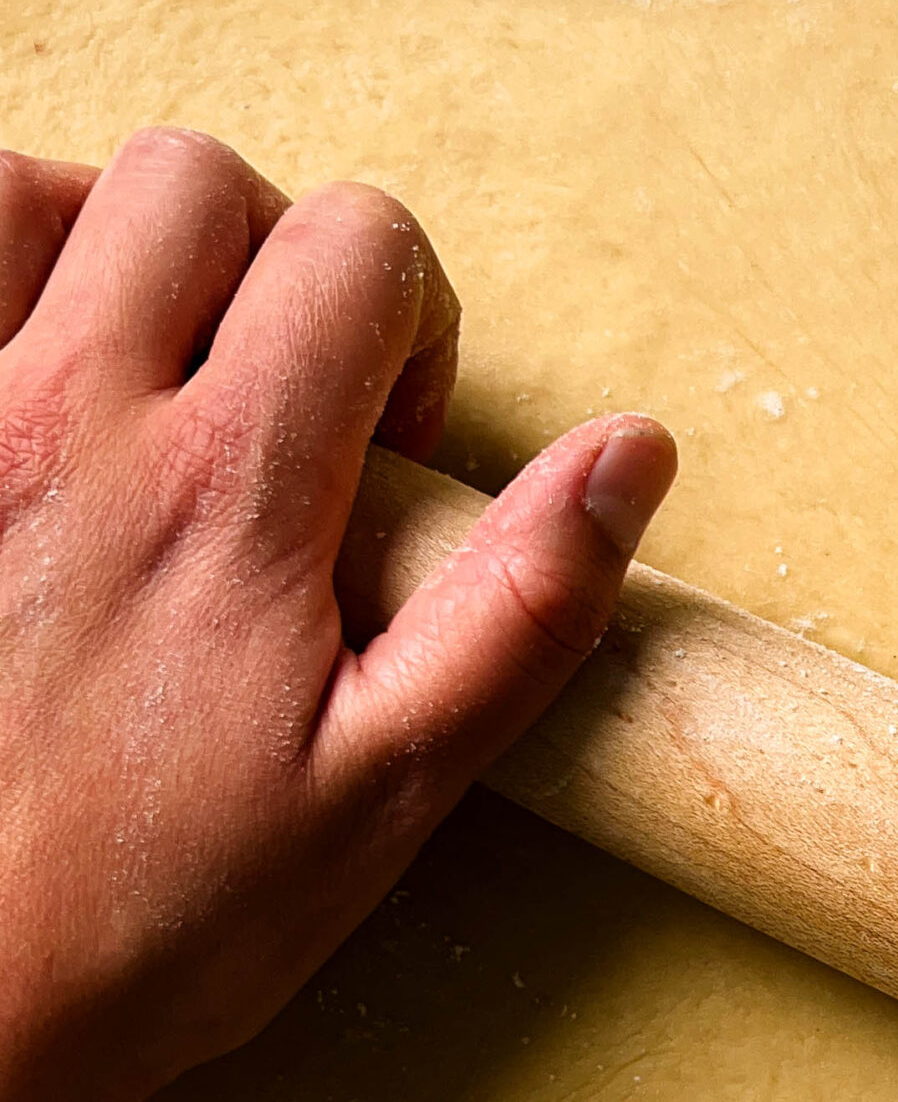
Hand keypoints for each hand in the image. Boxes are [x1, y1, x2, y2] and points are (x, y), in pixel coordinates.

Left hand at [0, 127, 675, 1101]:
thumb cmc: (159, 916)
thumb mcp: (391, 787)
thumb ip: (524, 607)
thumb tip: (634, 457)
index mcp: (229, 490)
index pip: (358, 250)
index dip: (411, 324)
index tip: (387, 442)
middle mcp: (69, 418)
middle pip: (198, 185)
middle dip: (274, 263)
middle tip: (277, 403)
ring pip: (27, 189)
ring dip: (109, 249)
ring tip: (140, 380)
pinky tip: (34, 394)